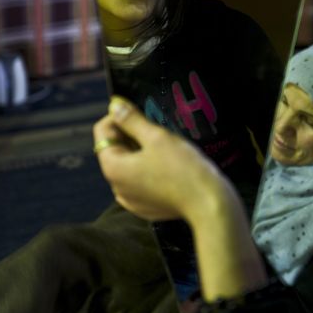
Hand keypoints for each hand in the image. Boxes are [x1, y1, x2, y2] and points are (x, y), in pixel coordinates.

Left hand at [93, 96, 225, 221]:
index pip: (103, 132)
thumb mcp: (156, 137)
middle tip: (157, 128)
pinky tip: (168, 165)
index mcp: (113, 168)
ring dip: (141, 151)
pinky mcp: (146, 207)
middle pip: (115, 149)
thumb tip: (114, 105)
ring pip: (129, 165)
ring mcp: (131, 200)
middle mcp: (116, 187)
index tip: (141, 112)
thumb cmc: (183, 168)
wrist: (209, 205)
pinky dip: (148, 169)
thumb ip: (131, 119)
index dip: (119, 116)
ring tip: (165, 146)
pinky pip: (140, 181)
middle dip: (132, 134)